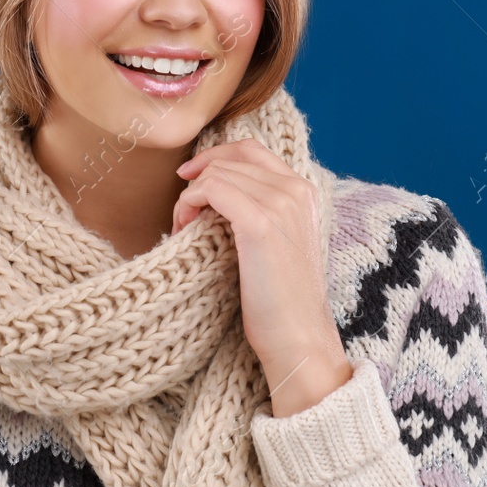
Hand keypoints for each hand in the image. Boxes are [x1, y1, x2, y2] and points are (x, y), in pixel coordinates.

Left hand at [173, 138, 351, 416]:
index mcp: (304, 191)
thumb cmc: (280, 300)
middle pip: (231, 158)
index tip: (190, 177)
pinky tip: (184, 228)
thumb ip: (261, 210)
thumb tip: (215, 189)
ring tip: (183, 227)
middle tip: (183, 214)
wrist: (297, 337)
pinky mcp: (259, 223)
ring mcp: (280, 204)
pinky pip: (210, 189)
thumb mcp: (277, 243)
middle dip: (198, 179)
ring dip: (190, 195)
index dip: (215, 157)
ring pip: (217, 173)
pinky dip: (189, 203)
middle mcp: (295, 190)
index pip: (251, 149)